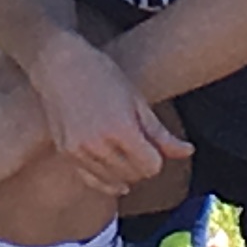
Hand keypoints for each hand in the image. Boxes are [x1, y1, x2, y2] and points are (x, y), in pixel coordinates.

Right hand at [25, 34, 177, 196]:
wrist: (59, 65)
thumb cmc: (102, 75)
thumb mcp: (137, 100)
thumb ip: (161, 133)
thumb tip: (188, 152)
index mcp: (121, 128)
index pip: (152, 166)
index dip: (157, 156)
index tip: (153, 144)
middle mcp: (99, 144)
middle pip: (135, 175)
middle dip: (143, 164)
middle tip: (140, 146)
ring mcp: (79, 151)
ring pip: (115, 182)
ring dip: (125, 173)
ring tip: (124, 152)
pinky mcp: (67, 154)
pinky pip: (92, 182)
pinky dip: (107, 182)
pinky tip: (115, 176)